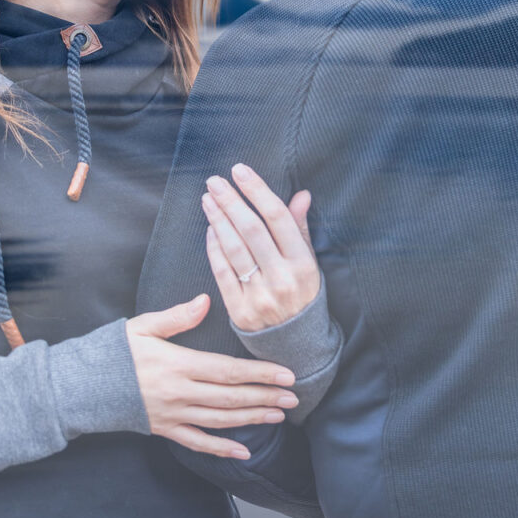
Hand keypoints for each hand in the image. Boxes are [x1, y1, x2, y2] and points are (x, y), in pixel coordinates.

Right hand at [126, 293, 298, 458]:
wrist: (84, 386)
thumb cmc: (115, 351)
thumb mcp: (143, 326)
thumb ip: (177, 317)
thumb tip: (205, 302)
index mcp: (178, 365)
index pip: (228, 371)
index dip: (259, 373)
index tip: (285, 375)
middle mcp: (179, 393)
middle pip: (231, 398)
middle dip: (265, 397)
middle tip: (294, 398)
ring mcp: (173, 414)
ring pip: (220, 421)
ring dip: (252, 419)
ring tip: (278, 415)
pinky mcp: (164, 429)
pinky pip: (197, 442)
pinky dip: (221, 449)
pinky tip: (243, 452)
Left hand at [202, 163, 319, 332]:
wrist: (296, 347)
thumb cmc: (303, 295)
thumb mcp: (310, 263)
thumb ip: (301, 228)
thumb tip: (302, 194)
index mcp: (303, 264)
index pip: (278, 218)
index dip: (257, 191)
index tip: (241, 171)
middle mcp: (283, 279)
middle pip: (252, 230)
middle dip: (231, 201)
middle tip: (214, 181)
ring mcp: (260, 297)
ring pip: (234, 249)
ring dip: (218, 220)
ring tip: (207, 199)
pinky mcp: (240, 311)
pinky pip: (222, 273)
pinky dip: (214, 248)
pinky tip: (210, 229)